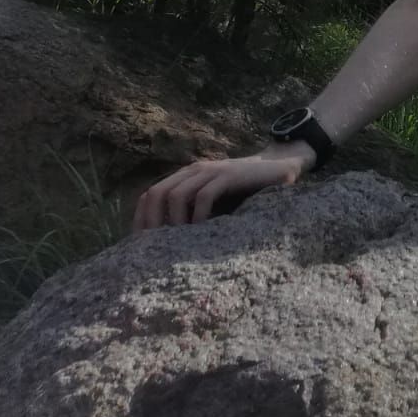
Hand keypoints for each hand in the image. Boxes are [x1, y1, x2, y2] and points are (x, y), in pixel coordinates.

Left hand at [131, 142, 310, 231]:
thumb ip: (194, 213)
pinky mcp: (229, 175)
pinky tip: (201, 231)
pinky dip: (198, 215)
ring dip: (174, 221)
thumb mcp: (214, 202)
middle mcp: (194, 170)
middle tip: (153, 248)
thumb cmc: (244, 192)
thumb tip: (167, 245)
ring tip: (178, 244)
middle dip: (151, 221)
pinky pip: (205, 195)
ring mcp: (211, 171)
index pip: (151, 194)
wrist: (277, 168)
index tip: (140, 245)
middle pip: (157, 193)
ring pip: (177, 194)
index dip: (141, 218)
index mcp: (186, 176)